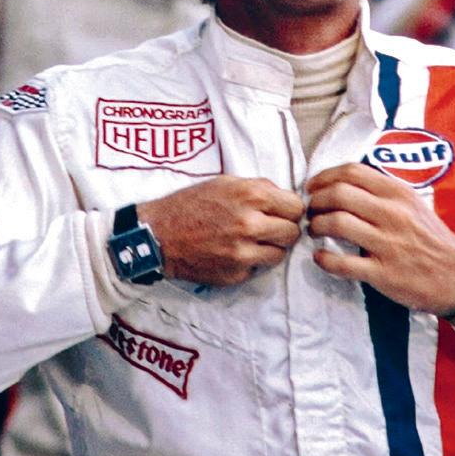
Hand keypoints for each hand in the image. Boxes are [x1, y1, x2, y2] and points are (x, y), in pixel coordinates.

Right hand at [138, 177, 304, 285]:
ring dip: (271, 248)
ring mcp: (243, 253)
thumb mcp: (225, 182)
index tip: (281, 212)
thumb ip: (258, 188)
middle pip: (293, 233)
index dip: (290, 209)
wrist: (158, 235)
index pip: (296, 207)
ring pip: (280, 254)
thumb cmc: (190, 204)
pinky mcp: (235, 274)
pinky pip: (258, 268)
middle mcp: (250, 224)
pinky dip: (252, 261)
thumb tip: (286, 198)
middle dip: (284, 229)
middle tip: (270, 227)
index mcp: (251, 196)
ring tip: (254, 240)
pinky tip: (235, 252)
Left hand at [305, 163, 454, 314]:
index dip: (324, 177)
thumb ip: (383, 193)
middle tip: (310, 210)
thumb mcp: (413, 205)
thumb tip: (345, 185)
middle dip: (316, 201)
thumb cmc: (432, 240)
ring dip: (316, 226)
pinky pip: (342, 263)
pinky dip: (323, 259)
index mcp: (399, 193)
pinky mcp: (383, 273)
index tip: (313, 187)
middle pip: (339, 194)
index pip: (352, 172)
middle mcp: (393, 214)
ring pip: (337, 223)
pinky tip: (320, 258)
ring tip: (314, 230)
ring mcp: (388, 244)